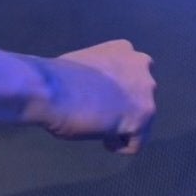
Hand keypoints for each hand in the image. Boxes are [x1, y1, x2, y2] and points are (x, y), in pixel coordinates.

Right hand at [34, 40, 156, 153]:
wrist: (50, 90)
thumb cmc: (56, 78)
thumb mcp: (84, 65)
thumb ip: (100, 75)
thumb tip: (97, 89)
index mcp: (124, 50)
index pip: (133, 75)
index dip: (117, 91)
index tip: (100, 99)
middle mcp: (142, 67)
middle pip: (141, 97)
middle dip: (124, 108)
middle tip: (100, 115)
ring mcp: (146, 93)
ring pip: (142, 121)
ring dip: (122, 127)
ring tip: (98, 128)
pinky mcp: (142, 117)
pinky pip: (136, 143)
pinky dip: (118, 145)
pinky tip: (103, 139)